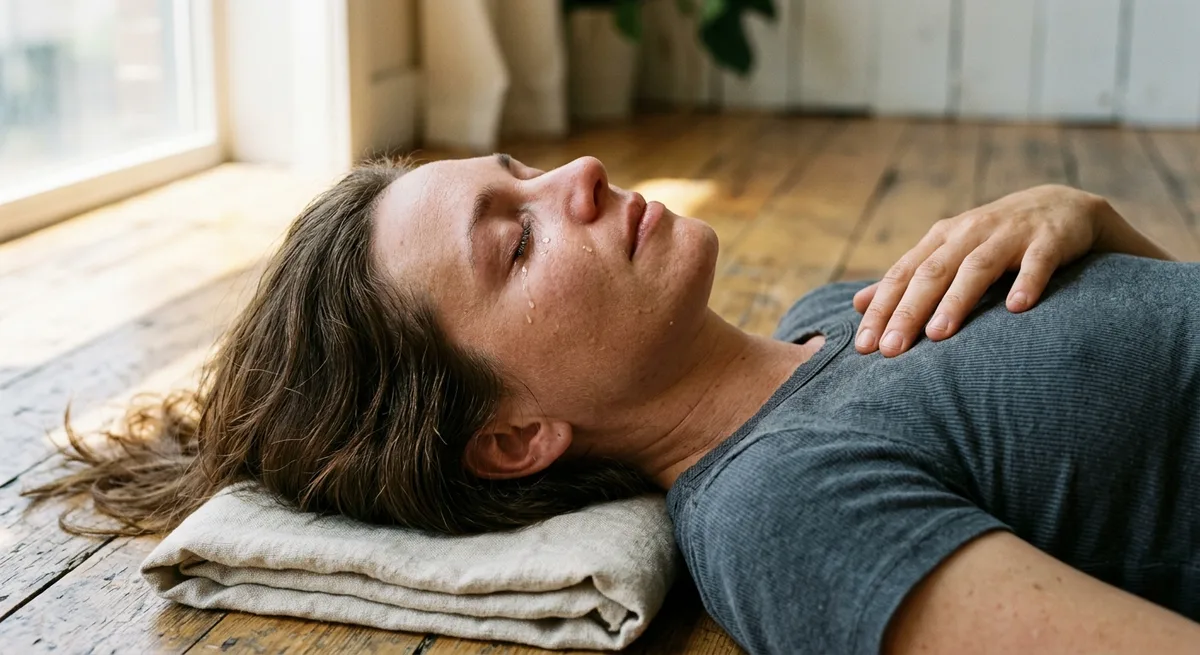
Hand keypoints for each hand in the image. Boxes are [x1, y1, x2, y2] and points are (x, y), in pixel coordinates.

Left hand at [852, 184, 1108, 356]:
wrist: (1062, 206)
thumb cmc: (995, 239)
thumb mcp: (948, 252)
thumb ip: (908, 277)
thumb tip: (858, 303)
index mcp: (940, 239)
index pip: (902, 275)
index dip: (882, 309)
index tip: (864, 345)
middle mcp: (968, 233)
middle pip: (932, 273)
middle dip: (908, 312)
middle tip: (890, 349)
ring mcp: (1009, 234)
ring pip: (976, 268)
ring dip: (956, 301)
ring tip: (938, 335)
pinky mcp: (1048, 240)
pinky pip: (1036, 261)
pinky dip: (1027, 282)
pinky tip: (1017, 308)